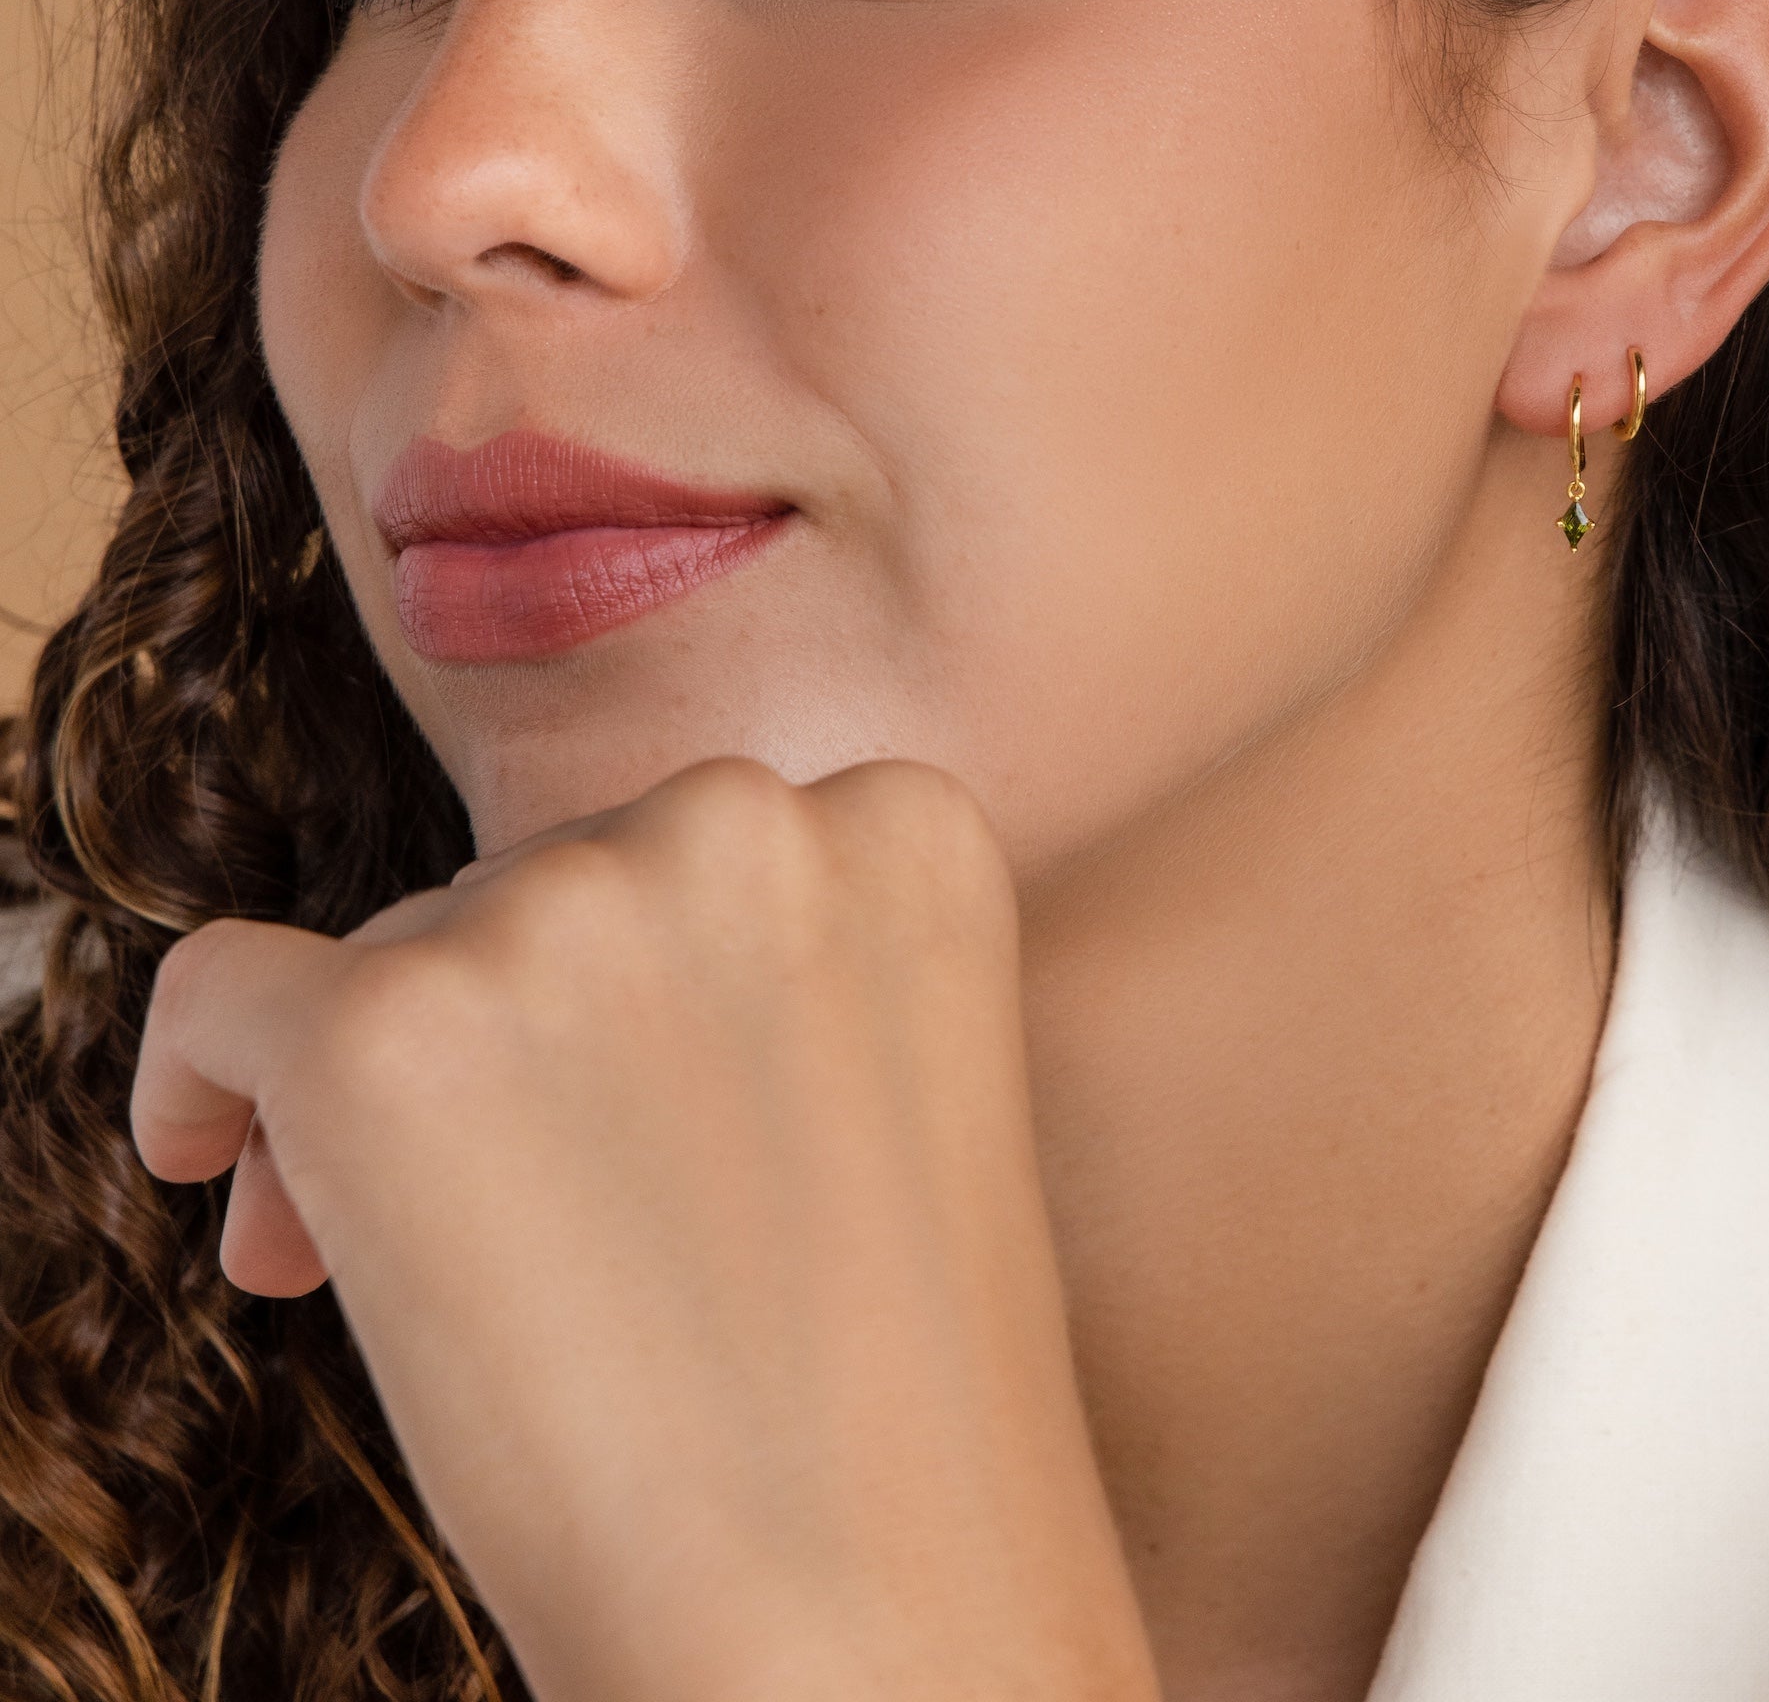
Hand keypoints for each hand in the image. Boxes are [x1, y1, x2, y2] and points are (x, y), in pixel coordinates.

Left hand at [130, 759, 1158, 1701]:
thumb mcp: (887, 1091)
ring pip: (409, 943)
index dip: (642, 984)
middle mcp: (740, 823)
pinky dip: (203, 1074)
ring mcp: (562, 914)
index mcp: (902, 830)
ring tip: (435, 1274)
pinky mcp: (386, 1029)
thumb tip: (513, 962)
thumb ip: (763, 965)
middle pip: (552, 880)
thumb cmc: (891, 1392)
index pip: (711, 844)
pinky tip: (214, 1161)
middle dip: (514, 1027)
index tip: (623, 1108)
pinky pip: (224, 990)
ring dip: (402, 1086)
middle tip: (522, 1214)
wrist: (866, 1609)